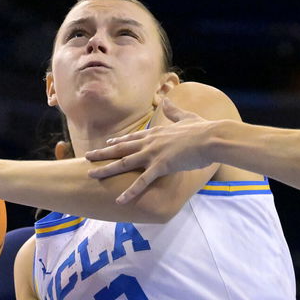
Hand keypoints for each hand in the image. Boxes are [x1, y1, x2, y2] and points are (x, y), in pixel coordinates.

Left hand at [84, 99, 219, 203]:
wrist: (212, 138)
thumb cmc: (203, 130)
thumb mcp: (187, 117)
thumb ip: (174, 111)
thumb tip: (166, 100)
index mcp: (156, 132)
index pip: (133, 137)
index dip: (119, 141)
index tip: (107, 144)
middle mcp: (150, 142)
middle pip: (121, 148)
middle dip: (102, 153)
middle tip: (87, 157)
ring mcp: (153, 154)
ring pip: (123, 163)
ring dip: (106, 170)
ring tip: (90, 175)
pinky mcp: (160, 166)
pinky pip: (142, 182)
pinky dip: (129, 192)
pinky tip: (119, 200)